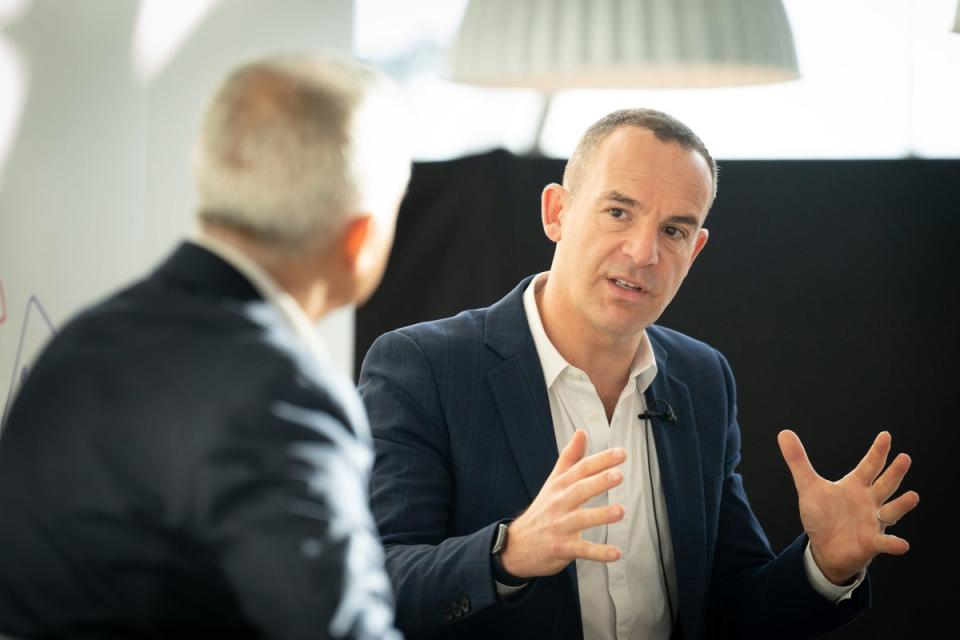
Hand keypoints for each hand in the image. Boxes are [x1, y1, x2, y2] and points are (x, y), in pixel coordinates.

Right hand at [499, 430, 626, 578]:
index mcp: (559, 486)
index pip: (580, 469)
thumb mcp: (553, 482)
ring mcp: (559, 526)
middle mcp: (558, 503)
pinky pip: (581, 550)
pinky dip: (598, 553)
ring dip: (600, 515)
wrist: (517, 544)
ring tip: (621, 511)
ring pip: (580, 519)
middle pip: (579, 490)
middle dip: (598, 482)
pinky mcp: (561, 548)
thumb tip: (581, 432)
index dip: (601, 460)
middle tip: (618, 475)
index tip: (621, 453)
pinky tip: (615, 553)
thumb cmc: (542, 510)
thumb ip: (569, 457)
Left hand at [778, 430, 918, 584]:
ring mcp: (873, 522)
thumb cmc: (822, 515)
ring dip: (901, 505)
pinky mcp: (871, 543)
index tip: (885, 435)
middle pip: (884, 484)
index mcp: (856, 485)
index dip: (877, 451)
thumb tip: (784, 433)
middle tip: (904, 457)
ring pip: (891, 511)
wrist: (825, 548)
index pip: (869, 465)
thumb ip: (798, 461)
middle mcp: (869, 501)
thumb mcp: (808, 486)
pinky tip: (902, 544)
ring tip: (913, 496)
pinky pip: (885, 543)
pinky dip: (893, 543)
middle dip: (894, 472)